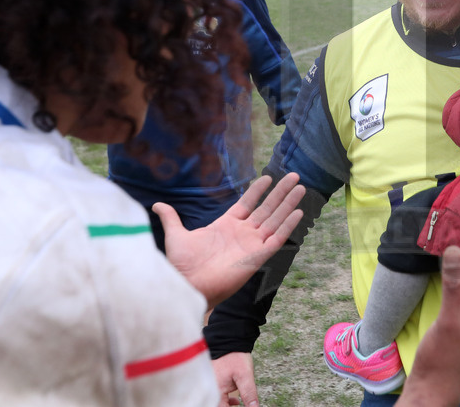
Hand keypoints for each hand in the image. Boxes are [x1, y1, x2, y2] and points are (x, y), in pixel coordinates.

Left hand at [154, 173, 304, 307]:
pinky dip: (288, 225)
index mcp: (226, 226)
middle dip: (281, 192)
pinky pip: (278, 238)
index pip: (248, 204)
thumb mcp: (176, 235)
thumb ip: (171, 218)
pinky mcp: (259, 256)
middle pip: (267, 208)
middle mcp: (243, 234)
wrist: (188, 285)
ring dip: (289, 203)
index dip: (258, 190)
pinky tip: (298, 211)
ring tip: (302, 187)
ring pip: (276, 219)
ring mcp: (252, 244)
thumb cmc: (182, 265)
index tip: (268, 176)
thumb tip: (157, 204)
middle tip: (294, 175)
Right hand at [213, 352, 258, 406]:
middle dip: (229, 406)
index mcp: (216, 390)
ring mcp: (212, 385)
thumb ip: (249, 393)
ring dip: (228, 405)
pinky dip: (227, 400)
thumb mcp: (245, 376)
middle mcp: (211, 389)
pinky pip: (218, 396)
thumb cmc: (235, 356)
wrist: (229, 341)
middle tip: (240, 403)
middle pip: (219, 405)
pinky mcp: (214, 382)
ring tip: (239, 404)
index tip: (242, 406)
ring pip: (219, 402)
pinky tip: (236, 400)